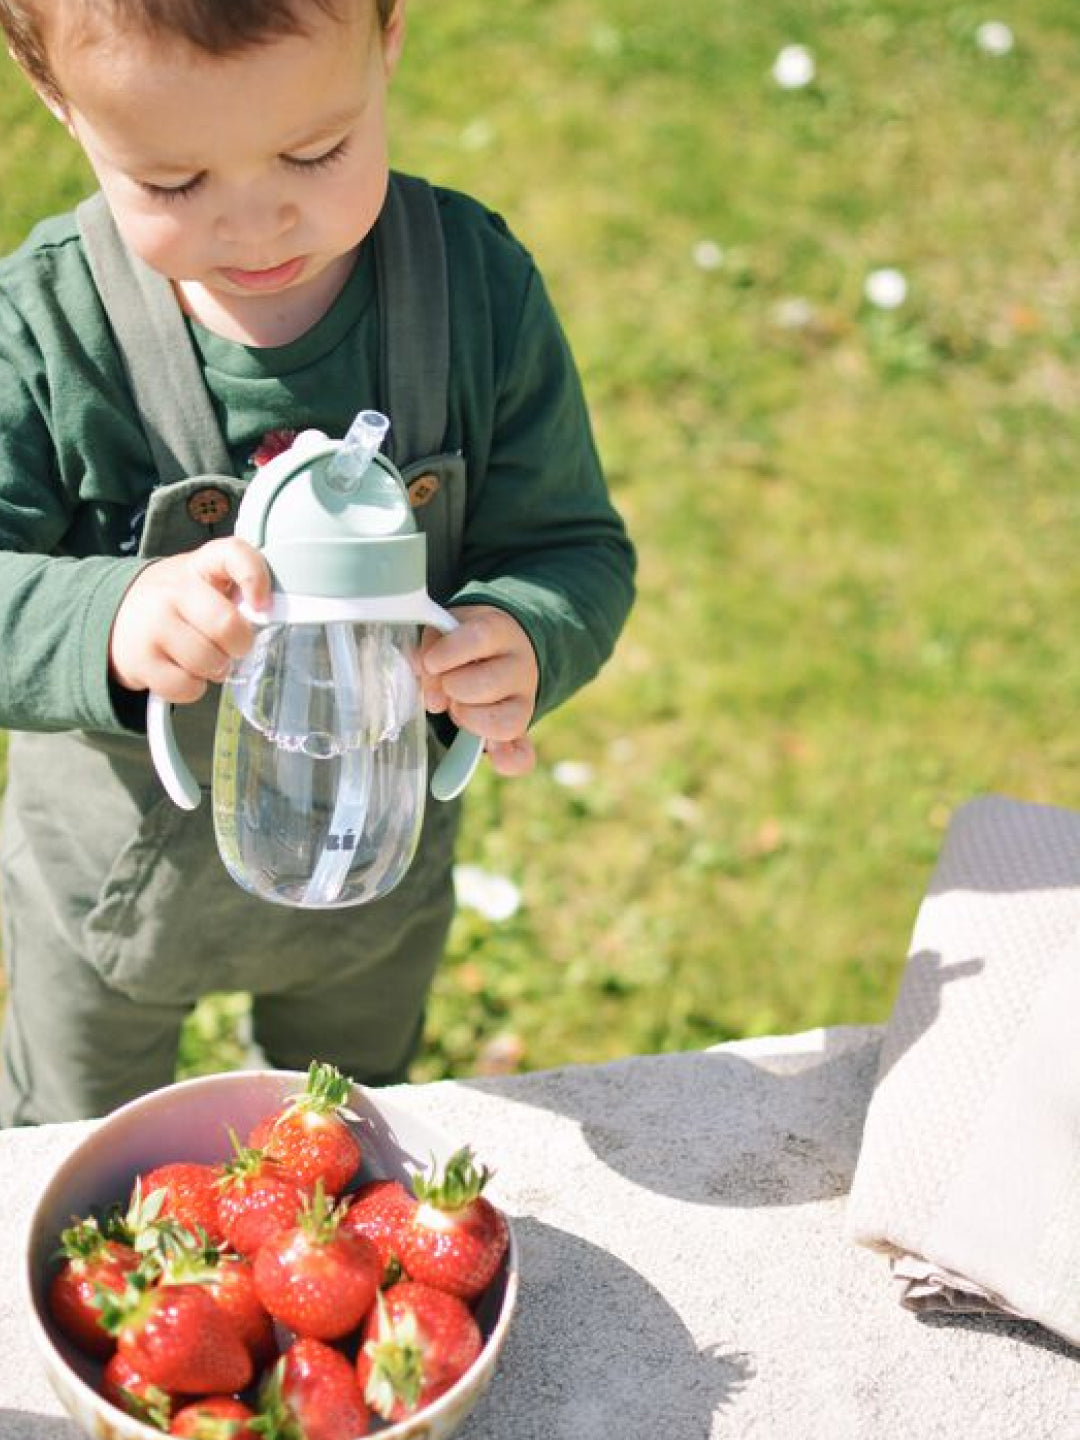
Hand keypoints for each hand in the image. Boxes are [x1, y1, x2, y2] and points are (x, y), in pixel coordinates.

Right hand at [109, 538, 271, 702]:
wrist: (118, 615)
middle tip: (231, 646)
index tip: (262, 604)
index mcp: (201, 565)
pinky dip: (193, 688)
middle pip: (227, 626)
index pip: (234, 554)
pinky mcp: (140, 659)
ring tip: (204, 658)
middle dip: (239, 645)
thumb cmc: (180, 602)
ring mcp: (153, 624)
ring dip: (216, 668)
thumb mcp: (207, 581)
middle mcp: (173, 589)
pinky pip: (187, 687)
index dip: (255, 578)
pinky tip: (183, 671)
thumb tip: (268, 617)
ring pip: (208, 662)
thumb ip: (239, 590)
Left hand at [420, 605, 537, 776]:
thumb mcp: (447, 631)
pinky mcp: (521, 730)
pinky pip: (522, 756)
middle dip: (454, 689)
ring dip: (468, 719)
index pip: (480, 637)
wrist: (503, 648)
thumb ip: (430, 647)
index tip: (431, 663)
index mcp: (499, 631)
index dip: (451, 652)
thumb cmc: (465, 641)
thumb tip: (421, 669)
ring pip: (504, 722)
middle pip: (489, 683)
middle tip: (446, 686)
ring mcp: (525, 701)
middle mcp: (519, 666)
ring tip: (457, 706)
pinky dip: (507, 761)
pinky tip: (493, 756)